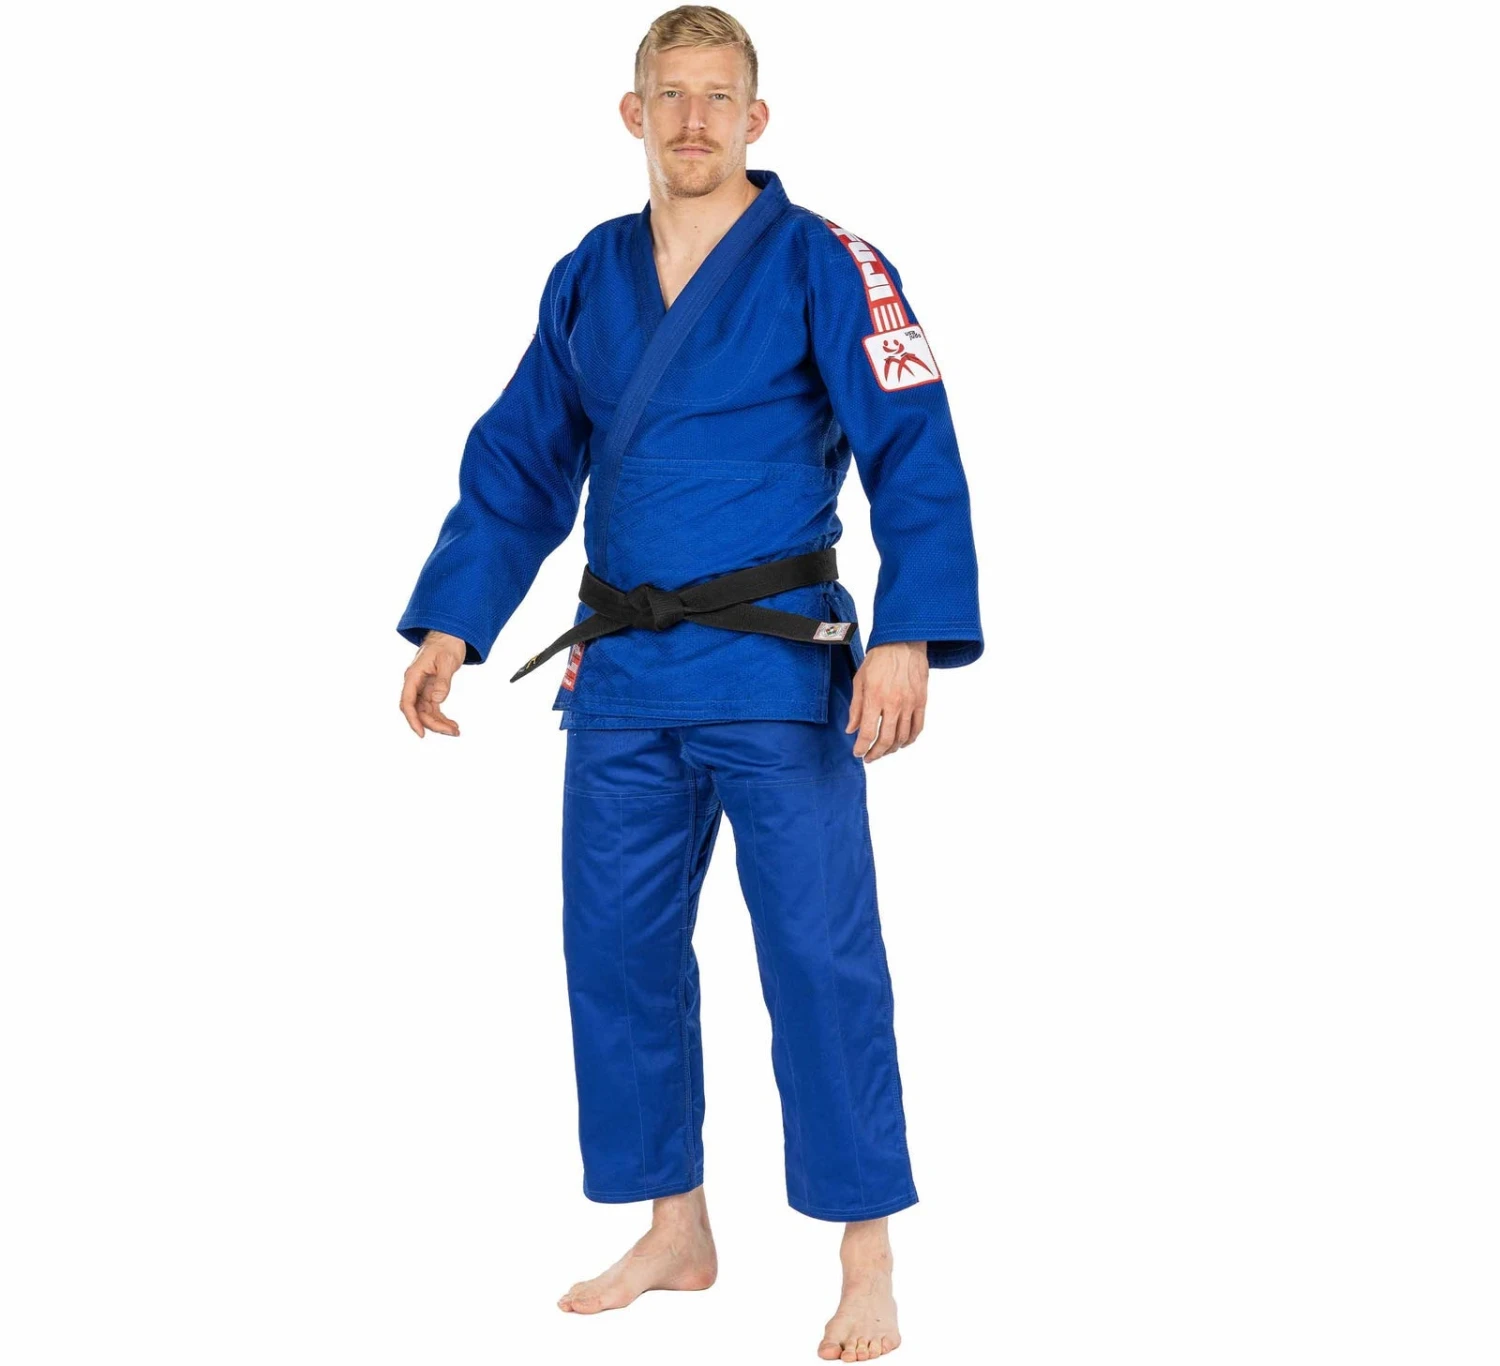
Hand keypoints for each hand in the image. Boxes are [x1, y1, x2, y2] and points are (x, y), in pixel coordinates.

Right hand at [400, 630, 467, 736]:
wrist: (450, 635)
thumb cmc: (447, 644)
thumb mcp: (447, 661)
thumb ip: (443, 681)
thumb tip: (438, 700)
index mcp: (413, 676)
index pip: (407, 702)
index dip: (412, 719)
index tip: (421, 733)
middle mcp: (415, 683)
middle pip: (417, 710)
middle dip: (433, 724)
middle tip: (452, 732)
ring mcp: (422, 687)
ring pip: (425, 711)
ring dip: (438, 723)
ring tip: (455, 731)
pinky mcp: (431, 689)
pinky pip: (433, 708)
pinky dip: (441, 717)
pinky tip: (452, 724)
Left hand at [846, 641, 927, 761]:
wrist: (902, 643)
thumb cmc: (878, 660)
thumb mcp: (859, 681)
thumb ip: (855, 708)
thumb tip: (851, 730)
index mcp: (875, 698)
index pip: (868, 733)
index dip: (862, 748)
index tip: (858, 753)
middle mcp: (893, 704)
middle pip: (886, 740)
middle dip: (876, 753)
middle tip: (870, 757)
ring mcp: (910, 704)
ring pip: (903, 737)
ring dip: (892, 749)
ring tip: (884, 751)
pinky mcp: (921, 701)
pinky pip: (918, 727)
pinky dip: (910, 739)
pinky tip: (903, 743)